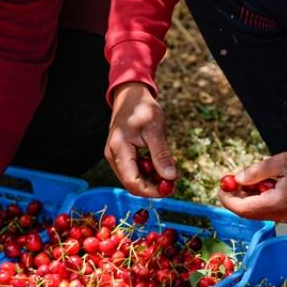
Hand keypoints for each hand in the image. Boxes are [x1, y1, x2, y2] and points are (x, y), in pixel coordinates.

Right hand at [105, 82, 176, 196]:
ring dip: (152, 178)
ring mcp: (114, 156)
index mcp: (119, 149)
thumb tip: (171, 178)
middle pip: (132, 183)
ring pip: (133, 178)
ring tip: (169, 168)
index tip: (171, 188)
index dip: (152, 190)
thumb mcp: (156, 130)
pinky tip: (159, 162)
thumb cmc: (142, 109)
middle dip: (153, 186)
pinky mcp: (120, 154)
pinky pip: (133, 169)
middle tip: (174, 180)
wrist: (130, 95)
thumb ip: (161, 155)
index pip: (133, 182)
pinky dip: (148, 170)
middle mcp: (113, 156)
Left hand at [218, 151, 286, 222]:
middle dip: (238, 196)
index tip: (222, 184)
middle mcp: (281, 216)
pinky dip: (264, 198)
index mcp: (276, 204)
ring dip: (251, 196)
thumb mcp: (284, 161)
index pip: (242, 208)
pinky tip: (269, 183)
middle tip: (233, 179)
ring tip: (253, 177)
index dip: (227, 198)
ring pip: (260, 211)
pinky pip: (272, 210)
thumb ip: (258, 171)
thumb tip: (238, 179)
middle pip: (249, 212)